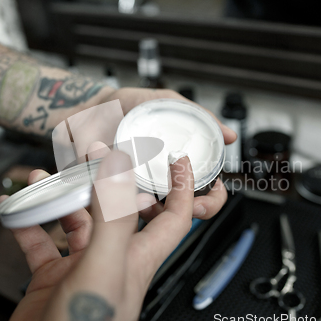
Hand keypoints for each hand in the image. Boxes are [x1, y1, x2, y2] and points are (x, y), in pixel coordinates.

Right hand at [4, 150, 195, 320]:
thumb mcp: (103, 268)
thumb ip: (113, 219)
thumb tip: (118, 170)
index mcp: (137, 257)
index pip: (175, 217)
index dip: (181, 187)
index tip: (177, 160)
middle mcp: (113, 258)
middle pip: (117, 209)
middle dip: (106, 180)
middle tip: (94, 154)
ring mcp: (82, 266)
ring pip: (75, 219)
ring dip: (59, 197)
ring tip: (43, 178)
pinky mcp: (53, 278)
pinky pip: (40, 241)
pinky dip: (27, 223)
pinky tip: (16, 209)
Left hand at [101, 87, 235, 219]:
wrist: (90, 107)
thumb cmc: (128, 107)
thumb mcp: (168, 103)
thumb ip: (200, 116)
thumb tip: (230, 136)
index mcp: (177, 168)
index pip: (206, 195)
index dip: (212, 201)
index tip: (207, 196)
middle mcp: (159, 184)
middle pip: (185, 212)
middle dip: (192, 213)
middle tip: (190, 206)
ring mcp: (136, 192)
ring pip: (155, 218)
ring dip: (159, 214)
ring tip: (153, 201)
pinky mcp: (113, 195)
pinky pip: (122, 211)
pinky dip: (128, 208)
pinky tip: (128, 199)